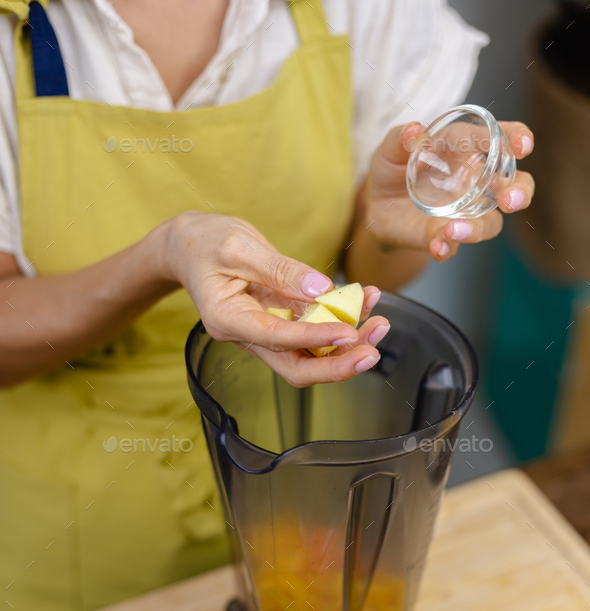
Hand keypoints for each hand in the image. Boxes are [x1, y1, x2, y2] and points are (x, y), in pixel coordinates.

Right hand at [158, 212, 389, 386]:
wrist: (190, 246)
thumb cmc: (205, 243)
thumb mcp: (239, 246)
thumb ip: (280, 269)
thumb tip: (322, 289)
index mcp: (229, 320)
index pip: (277, 339)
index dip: (314, 340)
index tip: (347, 332)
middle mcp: (248, 336)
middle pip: (296, 368)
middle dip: (337, 365)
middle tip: (372, 350)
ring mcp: (266, 332)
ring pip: (310, 356)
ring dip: (347, 346)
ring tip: (380, 323)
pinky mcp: (280, 322)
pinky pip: (314, 332)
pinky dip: (342, 322)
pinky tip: (366, 303)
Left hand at [362, 120, 535, 262]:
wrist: (374, 206)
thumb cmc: (392, 168)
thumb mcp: (389, 149)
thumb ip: (399, 139)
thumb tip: (413, 133)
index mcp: (466, 149)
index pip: (500, 139)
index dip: (516, 138)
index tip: (523, 146)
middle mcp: (474, 181)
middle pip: (514, 185)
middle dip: (519, 192)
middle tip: (509, 200)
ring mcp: (464, 211)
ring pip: (489, 223)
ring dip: (477, 229)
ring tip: (453, 230)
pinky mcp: (444, 235)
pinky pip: (453, 245)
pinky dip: (447, 247)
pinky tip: (438, 246)